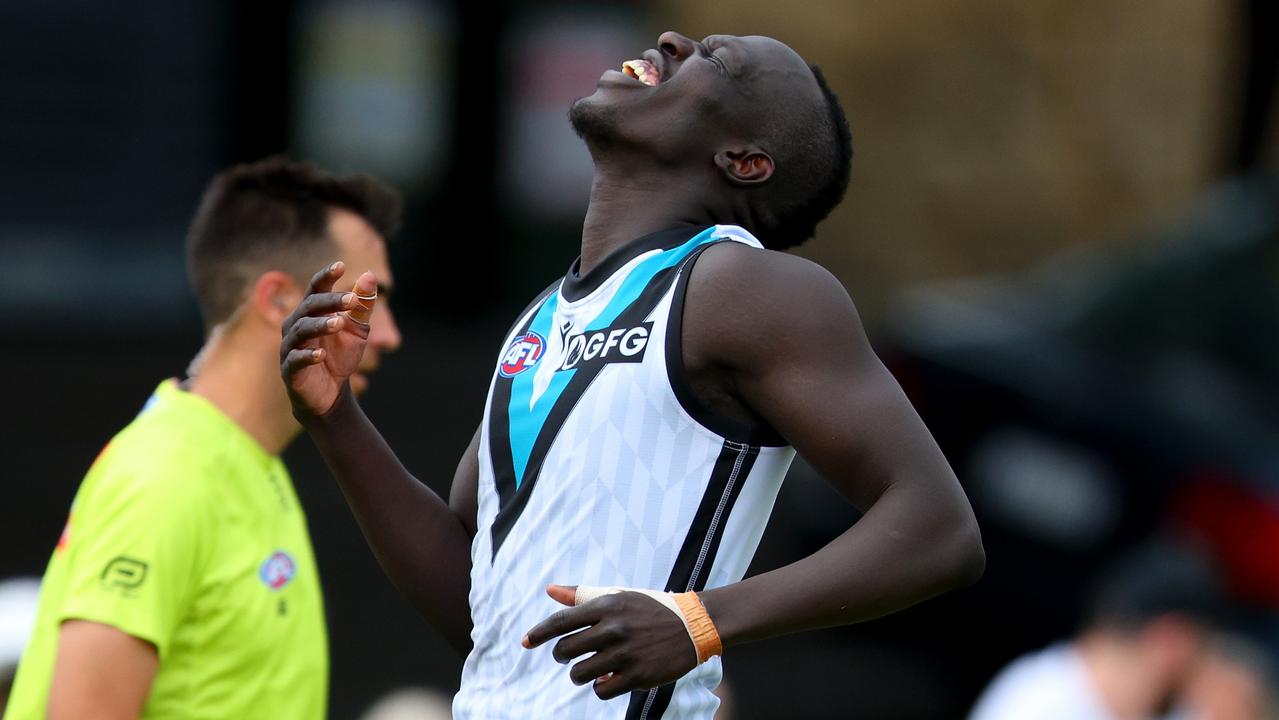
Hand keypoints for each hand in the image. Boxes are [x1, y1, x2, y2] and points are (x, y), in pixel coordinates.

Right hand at [280, 262, 377, 417]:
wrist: (330, 392)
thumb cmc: (340, 356)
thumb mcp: (357, 330)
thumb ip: (362, 306)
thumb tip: (370, 275)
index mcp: (311, 312)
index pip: (316, 289)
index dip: (326, 277)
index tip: (341, 266)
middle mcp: (296, 324)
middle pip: (310, 306)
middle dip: (330, 302)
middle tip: (352, 300)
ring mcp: (290, 346)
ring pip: (301, 330)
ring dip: (320, 325)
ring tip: (339, 324)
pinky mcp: (290, 369)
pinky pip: (296, 359)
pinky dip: (307, 356)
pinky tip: (321, 354)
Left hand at [522, 584, 697, 699]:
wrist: (693, 626)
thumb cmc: (650, 609)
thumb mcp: (619, 595)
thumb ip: (582, 594)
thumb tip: (550, 590)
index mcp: (607, 605)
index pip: (561, 621)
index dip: (538, 633)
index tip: (525, 642)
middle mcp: (613, 628)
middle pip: (565, 650)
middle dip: (561, 656)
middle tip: (568, 656)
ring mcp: (625, 654)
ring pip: (579, 673)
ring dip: (579, 674)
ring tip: (590, 668)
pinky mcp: (637, 676)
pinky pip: (600, 690)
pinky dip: (600, 687)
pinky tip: (608, 679)